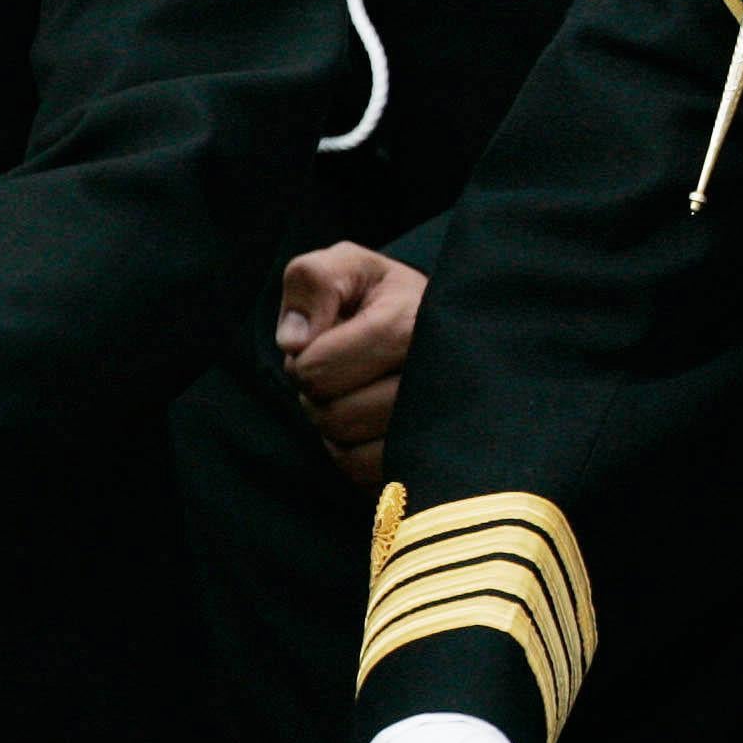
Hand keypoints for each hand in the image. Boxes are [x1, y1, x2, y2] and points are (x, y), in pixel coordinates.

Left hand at [280, 242, 426, 485]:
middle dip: (321, 396)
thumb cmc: (385, 297)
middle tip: (341, 372)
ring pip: (351, 453)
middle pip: (334, 415)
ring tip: (356, 395)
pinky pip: (368, 476)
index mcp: (412, 324)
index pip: (318, 370)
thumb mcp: (349, 266)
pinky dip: (355, 455)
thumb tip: (295, 342)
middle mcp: (437, 377)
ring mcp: (445, 425)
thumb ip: (313, 281)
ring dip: (338, 428)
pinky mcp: (436, 458)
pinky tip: (368, 425)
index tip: (327, 343)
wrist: (447, 326)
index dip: (305, 361)